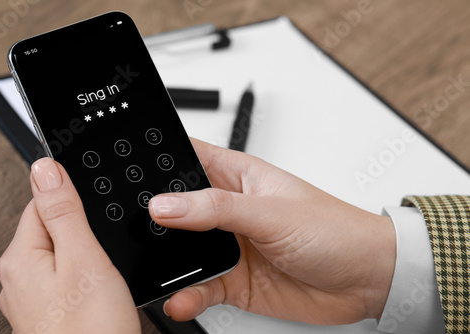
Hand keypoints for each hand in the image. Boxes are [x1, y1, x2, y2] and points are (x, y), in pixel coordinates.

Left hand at [0, 158, 139, 333]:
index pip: (41, 202)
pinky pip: (64, 276)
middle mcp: (19, 277)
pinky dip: (82, 273)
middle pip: (50, 227)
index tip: (94, 205)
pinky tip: (97, 286)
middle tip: (102, 247)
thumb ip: (63, 211)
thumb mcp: (83, 258)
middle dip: (79, 227)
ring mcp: (33, 297)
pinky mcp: (50, 311)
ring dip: (83, 251)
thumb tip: (45, 168)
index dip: (71, 197)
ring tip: (101, 269)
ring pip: (60, 253)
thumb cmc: (91, 328)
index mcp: (22, 257)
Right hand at [150, 138, 395, 325]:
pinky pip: (200, 286)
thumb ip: (215, 208)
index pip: (188, 158)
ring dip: (168, 260)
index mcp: (237, 177)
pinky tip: (183, 297)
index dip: (158, 159)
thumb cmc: (334, 230)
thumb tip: (167, 205)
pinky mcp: (234, 279)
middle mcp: (229, 210)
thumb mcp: (271, 212)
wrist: (366, 279)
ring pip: (183, 250)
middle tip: (132, 229)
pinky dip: (188, 293)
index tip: (128, 171)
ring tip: (154, 268)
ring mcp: (231, 246)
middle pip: (177, 208)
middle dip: (154, 218)